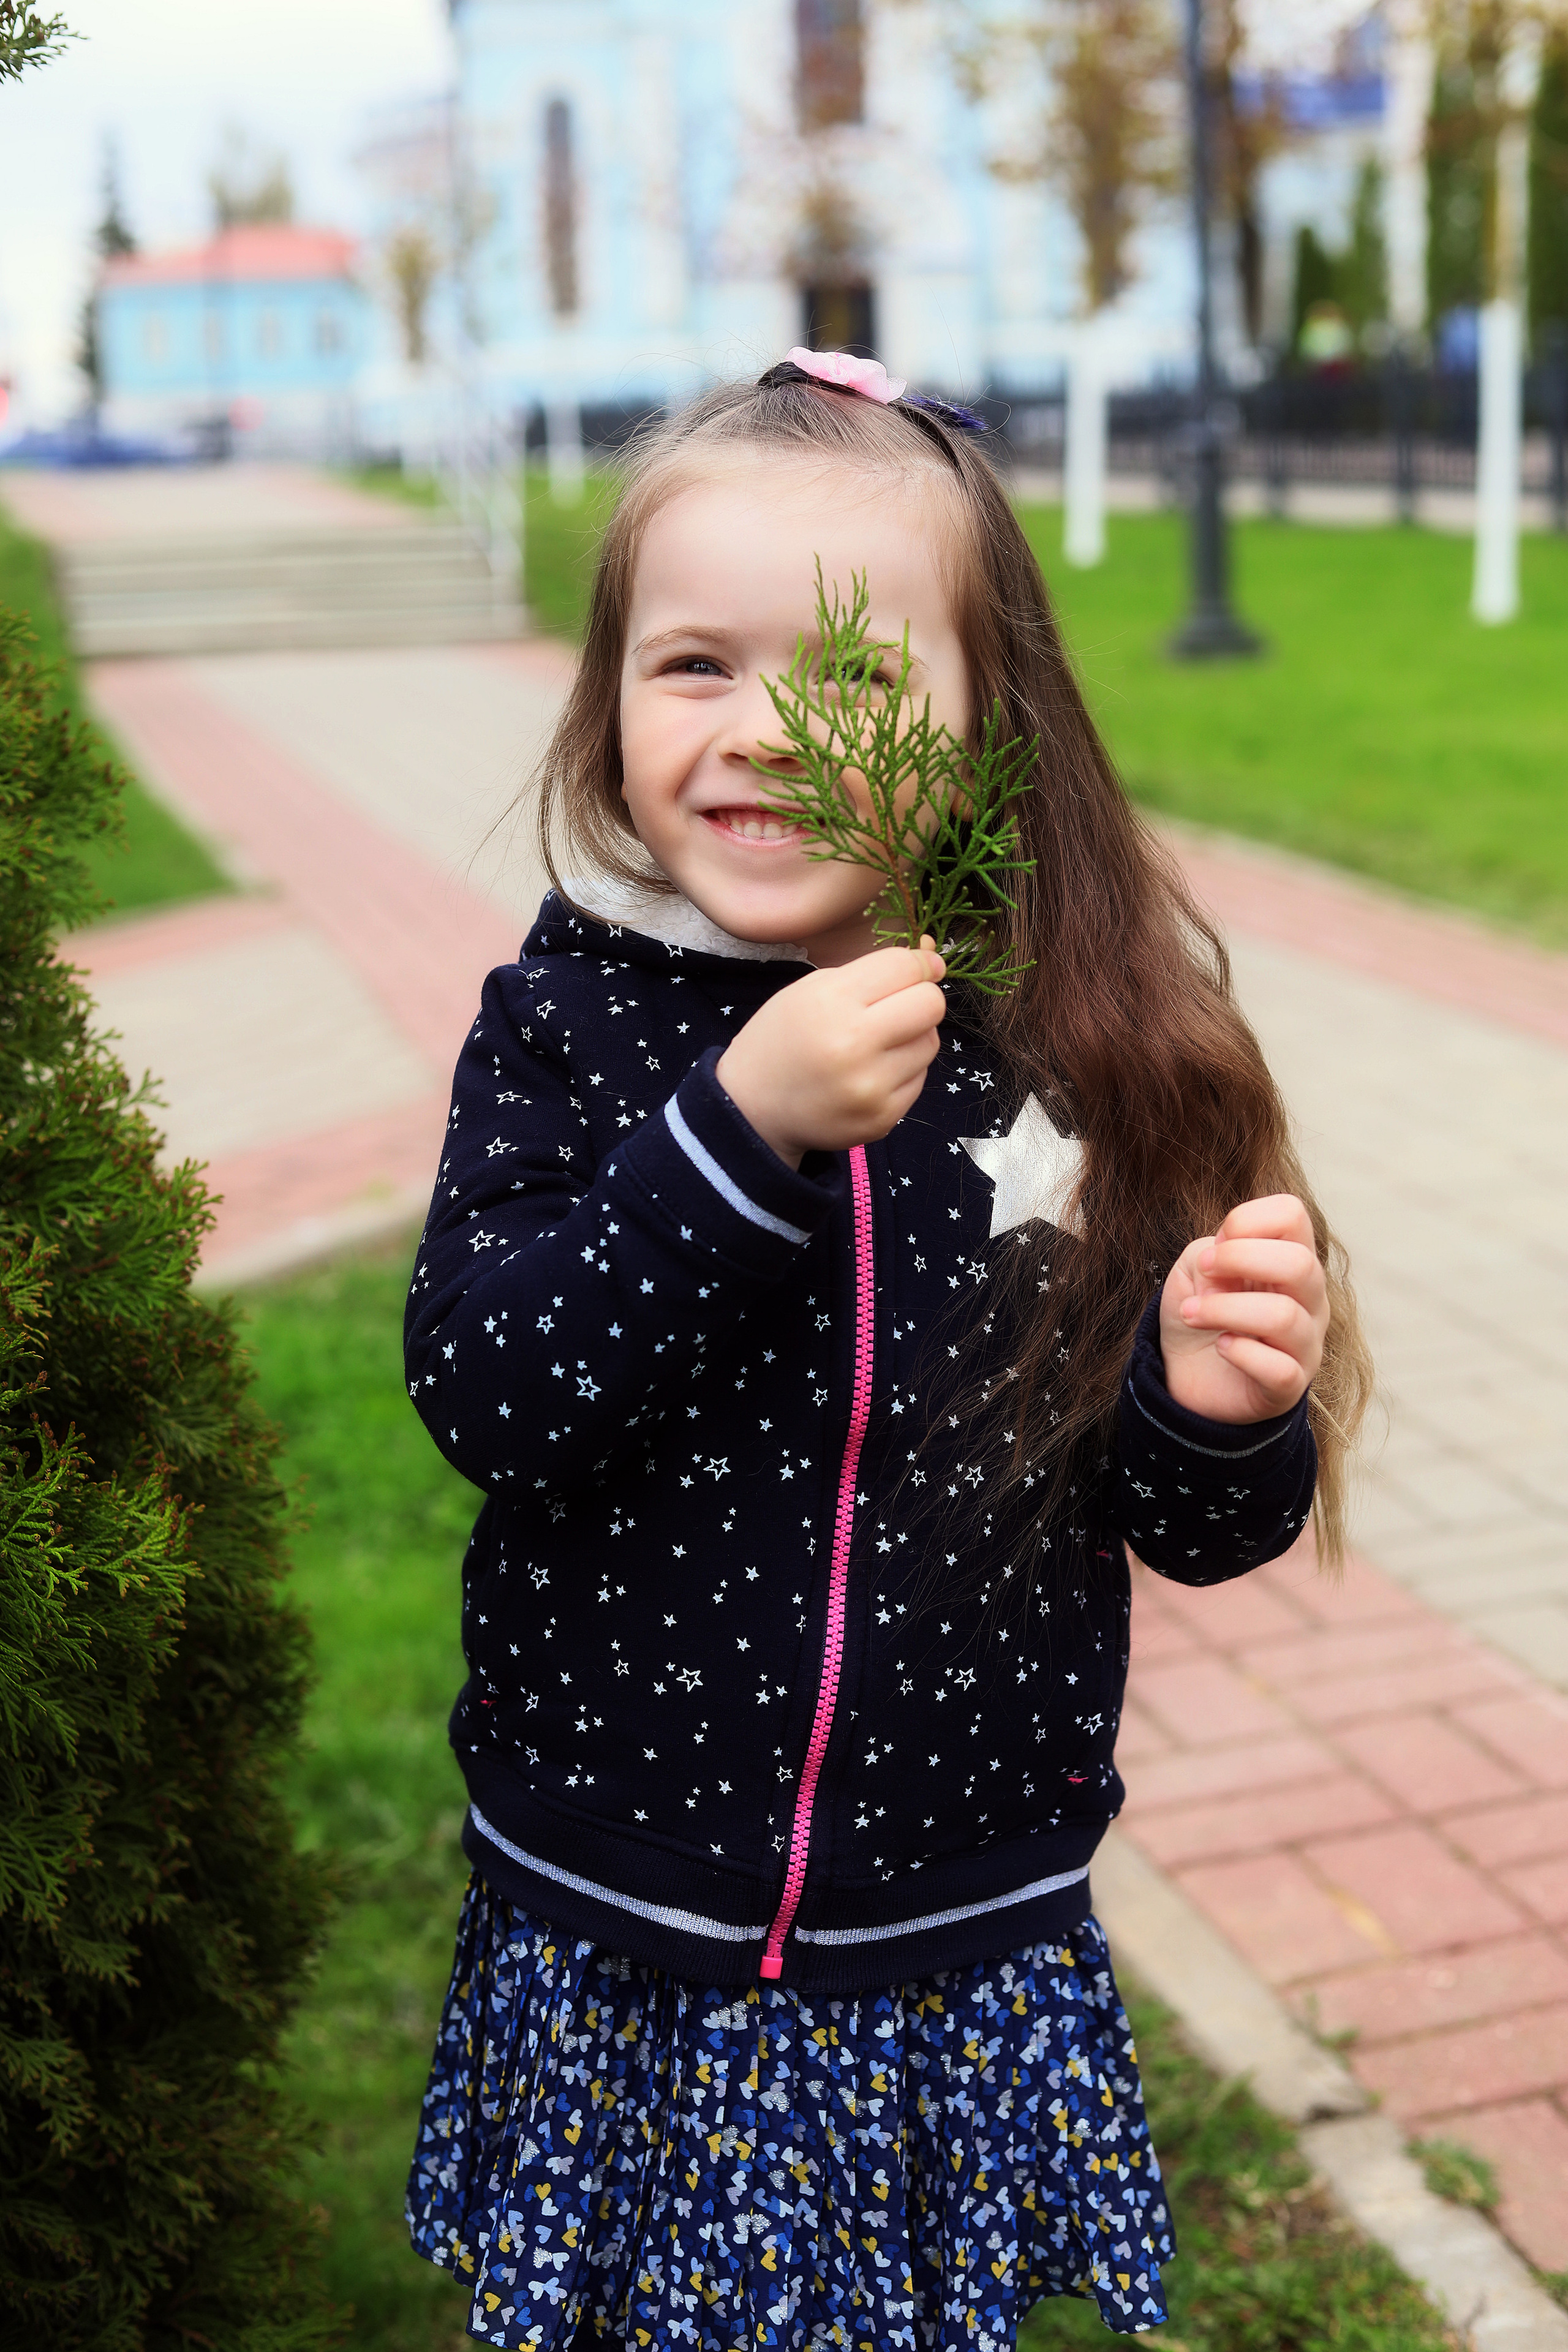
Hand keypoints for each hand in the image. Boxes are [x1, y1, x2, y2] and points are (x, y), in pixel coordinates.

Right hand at [716, 940, 946, 1165]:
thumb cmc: (783, 1038)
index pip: (905, 967)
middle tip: (901, 1005)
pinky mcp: (882, 1118)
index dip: (920, 963)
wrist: (753, 1107)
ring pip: (930, 1042)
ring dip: (912, 1036)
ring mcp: (870, 1087)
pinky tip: (871, 1072)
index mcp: (831, 1002)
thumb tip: (935, 962)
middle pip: (931, 1004)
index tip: (921, 968)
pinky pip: (920, 1078)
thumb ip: (870, 972)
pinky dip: (903, 1070)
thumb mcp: (810, 990)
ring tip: (878, 1043)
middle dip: (922, 998)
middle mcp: (854, 1044)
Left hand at [1159, 1193, 1327, 1424]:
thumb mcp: (1196, 1269)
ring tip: (1192, 1313)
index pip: (1293, 1215)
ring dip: (1224, 1310)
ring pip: (1284, 1317)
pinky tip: (1221, 1347)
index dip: (1248, 1219)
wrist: (1186, 1375)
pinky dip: (1241, 1353)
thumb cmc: (1200, 1312)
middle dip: (1239, 1259)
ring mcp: (1305, 1345)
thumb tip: (1228, 1255)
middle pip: (1300, 1263)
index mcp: (1290, 1261)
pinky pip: (1279, 1369)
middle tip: (1203, 1271)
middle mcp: (1309, 1300)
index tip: (1215, 1245)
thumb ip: (1213, 1250)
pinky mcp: (1289, 1387)